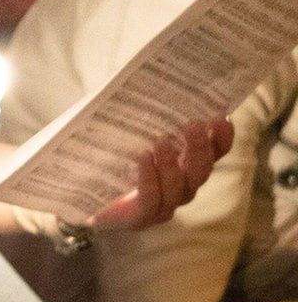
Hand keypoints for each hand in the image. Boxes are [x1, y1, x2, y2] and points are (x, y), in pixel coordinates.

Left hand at [90, 116, 232, 230]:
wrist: (81, 198)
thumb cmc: (108, 160)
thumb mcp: (127, 135)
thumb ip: (143, 118)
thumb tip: (146, 83)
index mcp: (183, 169)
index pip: (212, 156)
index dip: (221, 140)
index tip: (221, 118)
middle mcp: (180, 189)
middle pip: (200, 171)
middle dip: (199, 148)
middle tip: (192, 125)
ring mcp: (163, 206)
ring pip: (178, 187)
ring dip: (171, 163)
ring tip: (160, 141)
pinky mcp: (140, 218)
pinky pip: (151, 201)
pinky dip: (149, 180)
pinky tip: (143, 160)